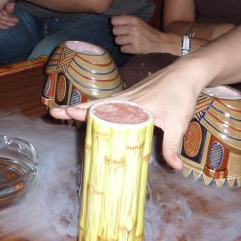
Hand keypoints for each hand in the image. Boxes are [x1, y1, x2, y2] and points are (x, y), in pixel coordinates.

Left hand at [0, 0, 18, 28]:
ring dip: (8, 21)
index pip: (0, 9)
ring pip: (0, 18)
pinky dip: (2, 25)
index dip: (7, 14)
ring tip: (15, 23)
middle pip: (0, 14)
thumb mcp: (10, 1)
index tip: (14, 17)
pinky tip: (8, 27)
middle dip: (8, 19)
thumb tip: (9, 15)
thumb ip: (9, 8)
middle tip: (16, 22)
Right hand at [50, 56, 206, 169]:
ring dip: (82, 107)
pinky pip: (109, 101)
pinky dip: (96, 106)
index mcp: (134, 104)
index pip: (103, 109)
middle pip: (95, 104)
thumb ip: (173, 145)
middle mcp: (126, 98)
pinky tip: (92, 113)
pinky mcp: (133, 94)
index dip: (84, 112)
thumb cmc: (181, 96)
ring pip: (100, 102)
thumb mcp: (179, 123)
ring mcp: (128, 95)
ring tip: (64, 112)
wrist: (187, 72)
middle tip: (53, 112)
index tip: (66, 113)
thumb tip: (174, 168)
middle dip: (74, 108)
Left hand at [111, 14, 170, 53]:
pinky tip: (130, 46)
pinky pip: (122, 49)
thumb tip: (112, 19)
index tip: (119, 26)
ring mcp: (134, 39)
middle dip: (118, 33)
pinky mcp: (135, 49)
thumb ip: (127, 19)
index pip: (114, 21)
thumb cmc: (147, 31)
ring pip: (117, 40)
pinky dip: (125, 49)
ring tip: (127, 41)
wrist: (160, 41)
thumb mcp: (139, 21)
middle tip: (124, 35)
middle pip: (114, 31)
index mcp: (134, 19)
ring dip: (121, 42)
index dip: (115, 24)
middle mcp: (133, 28)